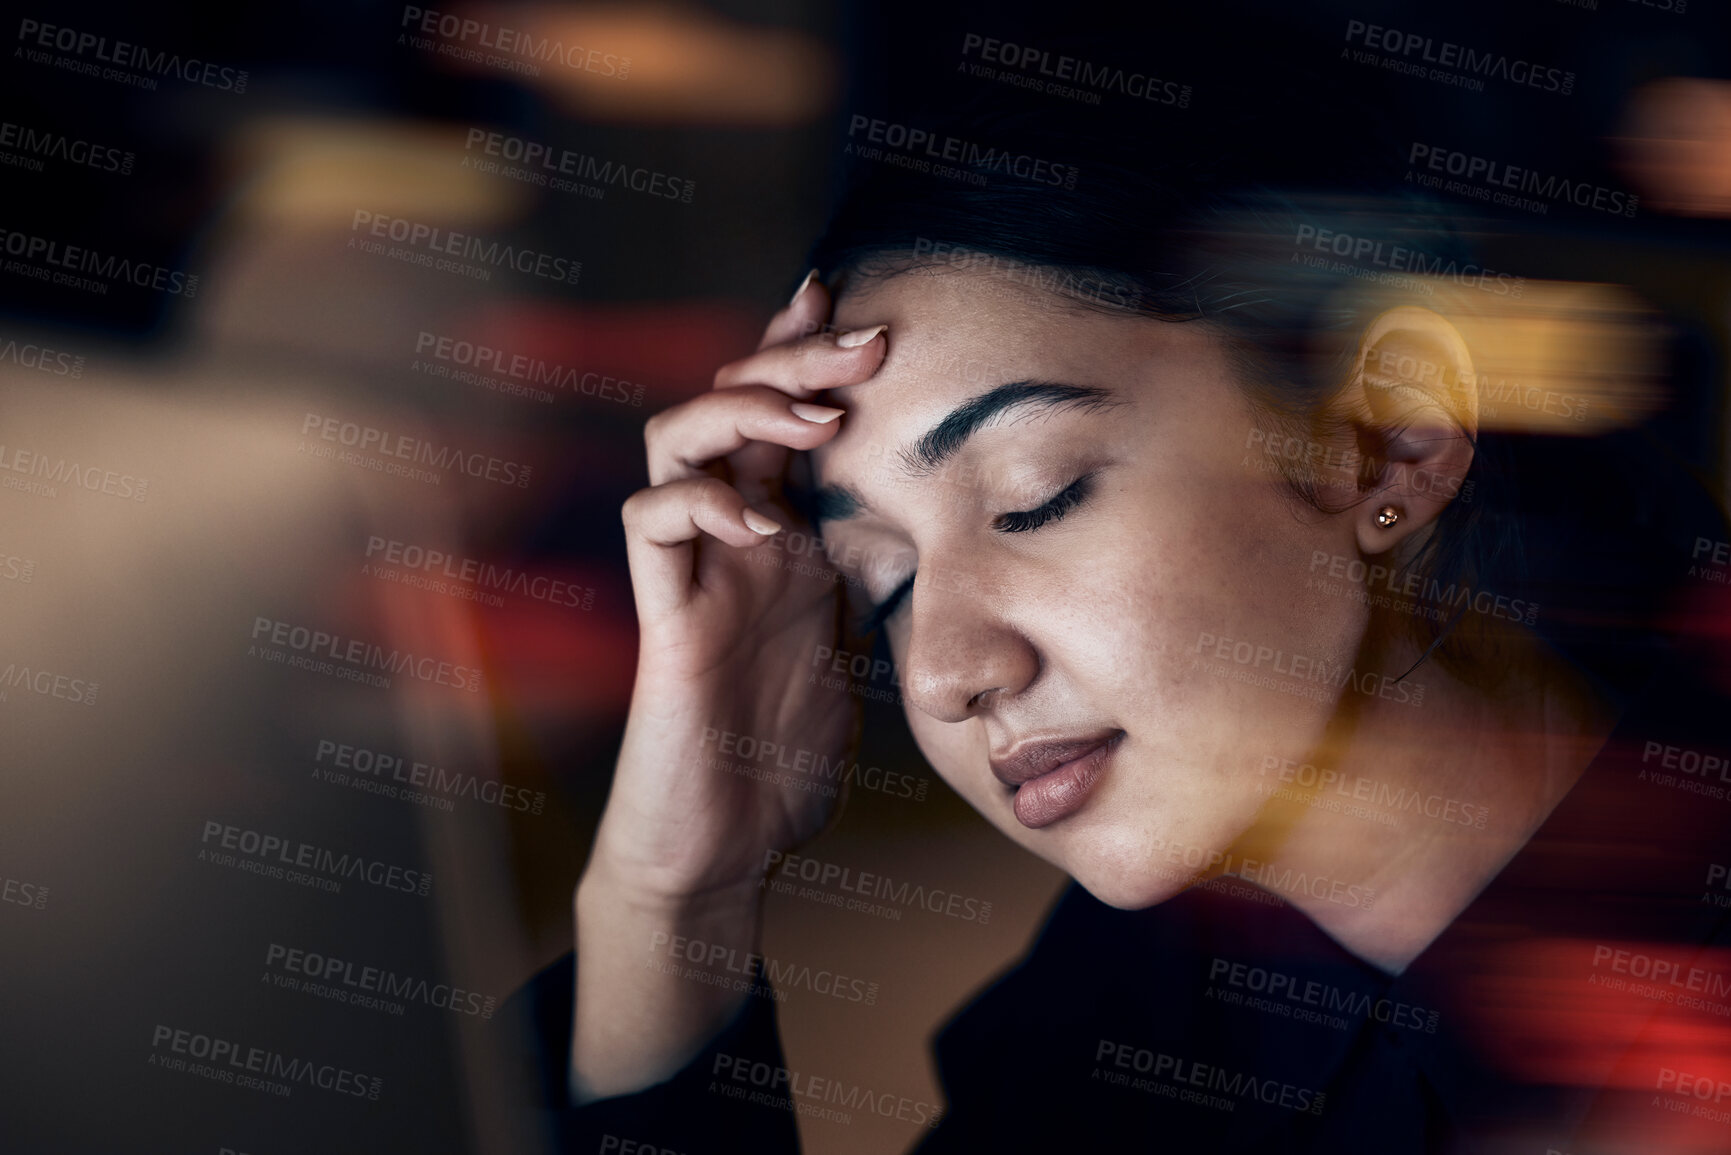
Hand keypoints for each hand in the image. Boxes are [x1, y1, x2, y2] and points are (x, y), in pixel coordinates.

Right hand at [593, 273, 888, 904]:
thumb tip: (939, 530)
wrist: (722, 846)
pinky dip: (705, 501)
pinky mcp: (663, 617)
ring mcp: (693, 572)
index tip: (857, 305)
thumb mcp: (852, 648)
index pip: (786, 423)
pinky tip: (765, 523)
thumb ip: (870, 583)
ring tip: (815, 421)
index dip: (806, 354)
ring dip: (745, 410)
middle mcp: (733, 541)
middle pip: (733, 406)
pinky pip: (654, 522)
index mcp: (783, 542)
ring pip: (675, 438)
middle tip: (862, 341)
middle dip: (793, 357)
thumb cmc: (782, 757)